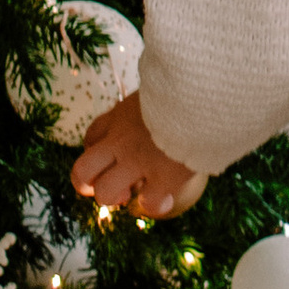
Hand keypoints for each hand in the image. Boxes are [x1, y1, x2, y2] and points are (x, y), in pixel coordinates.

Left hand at [71, 92, 207, 223]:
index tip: (112, 156)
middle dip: (88, 184)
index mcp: (120, 116)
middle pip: (81, 171)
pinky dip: (155, 204)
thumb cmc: (188, 85)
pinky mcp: (163, 178)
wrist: (207, 93)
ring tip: (137, 192)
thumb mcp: (159, 84)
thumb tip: (164, 90)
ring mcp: (139, 161)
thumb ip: (152, 98)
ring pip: (105, 193)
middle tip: (111, 185)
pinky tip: (165, 197)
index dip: (96, 151)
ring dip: (118, 197)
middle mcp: (121, 141)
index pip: (91, 137)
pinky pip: (147, 204)